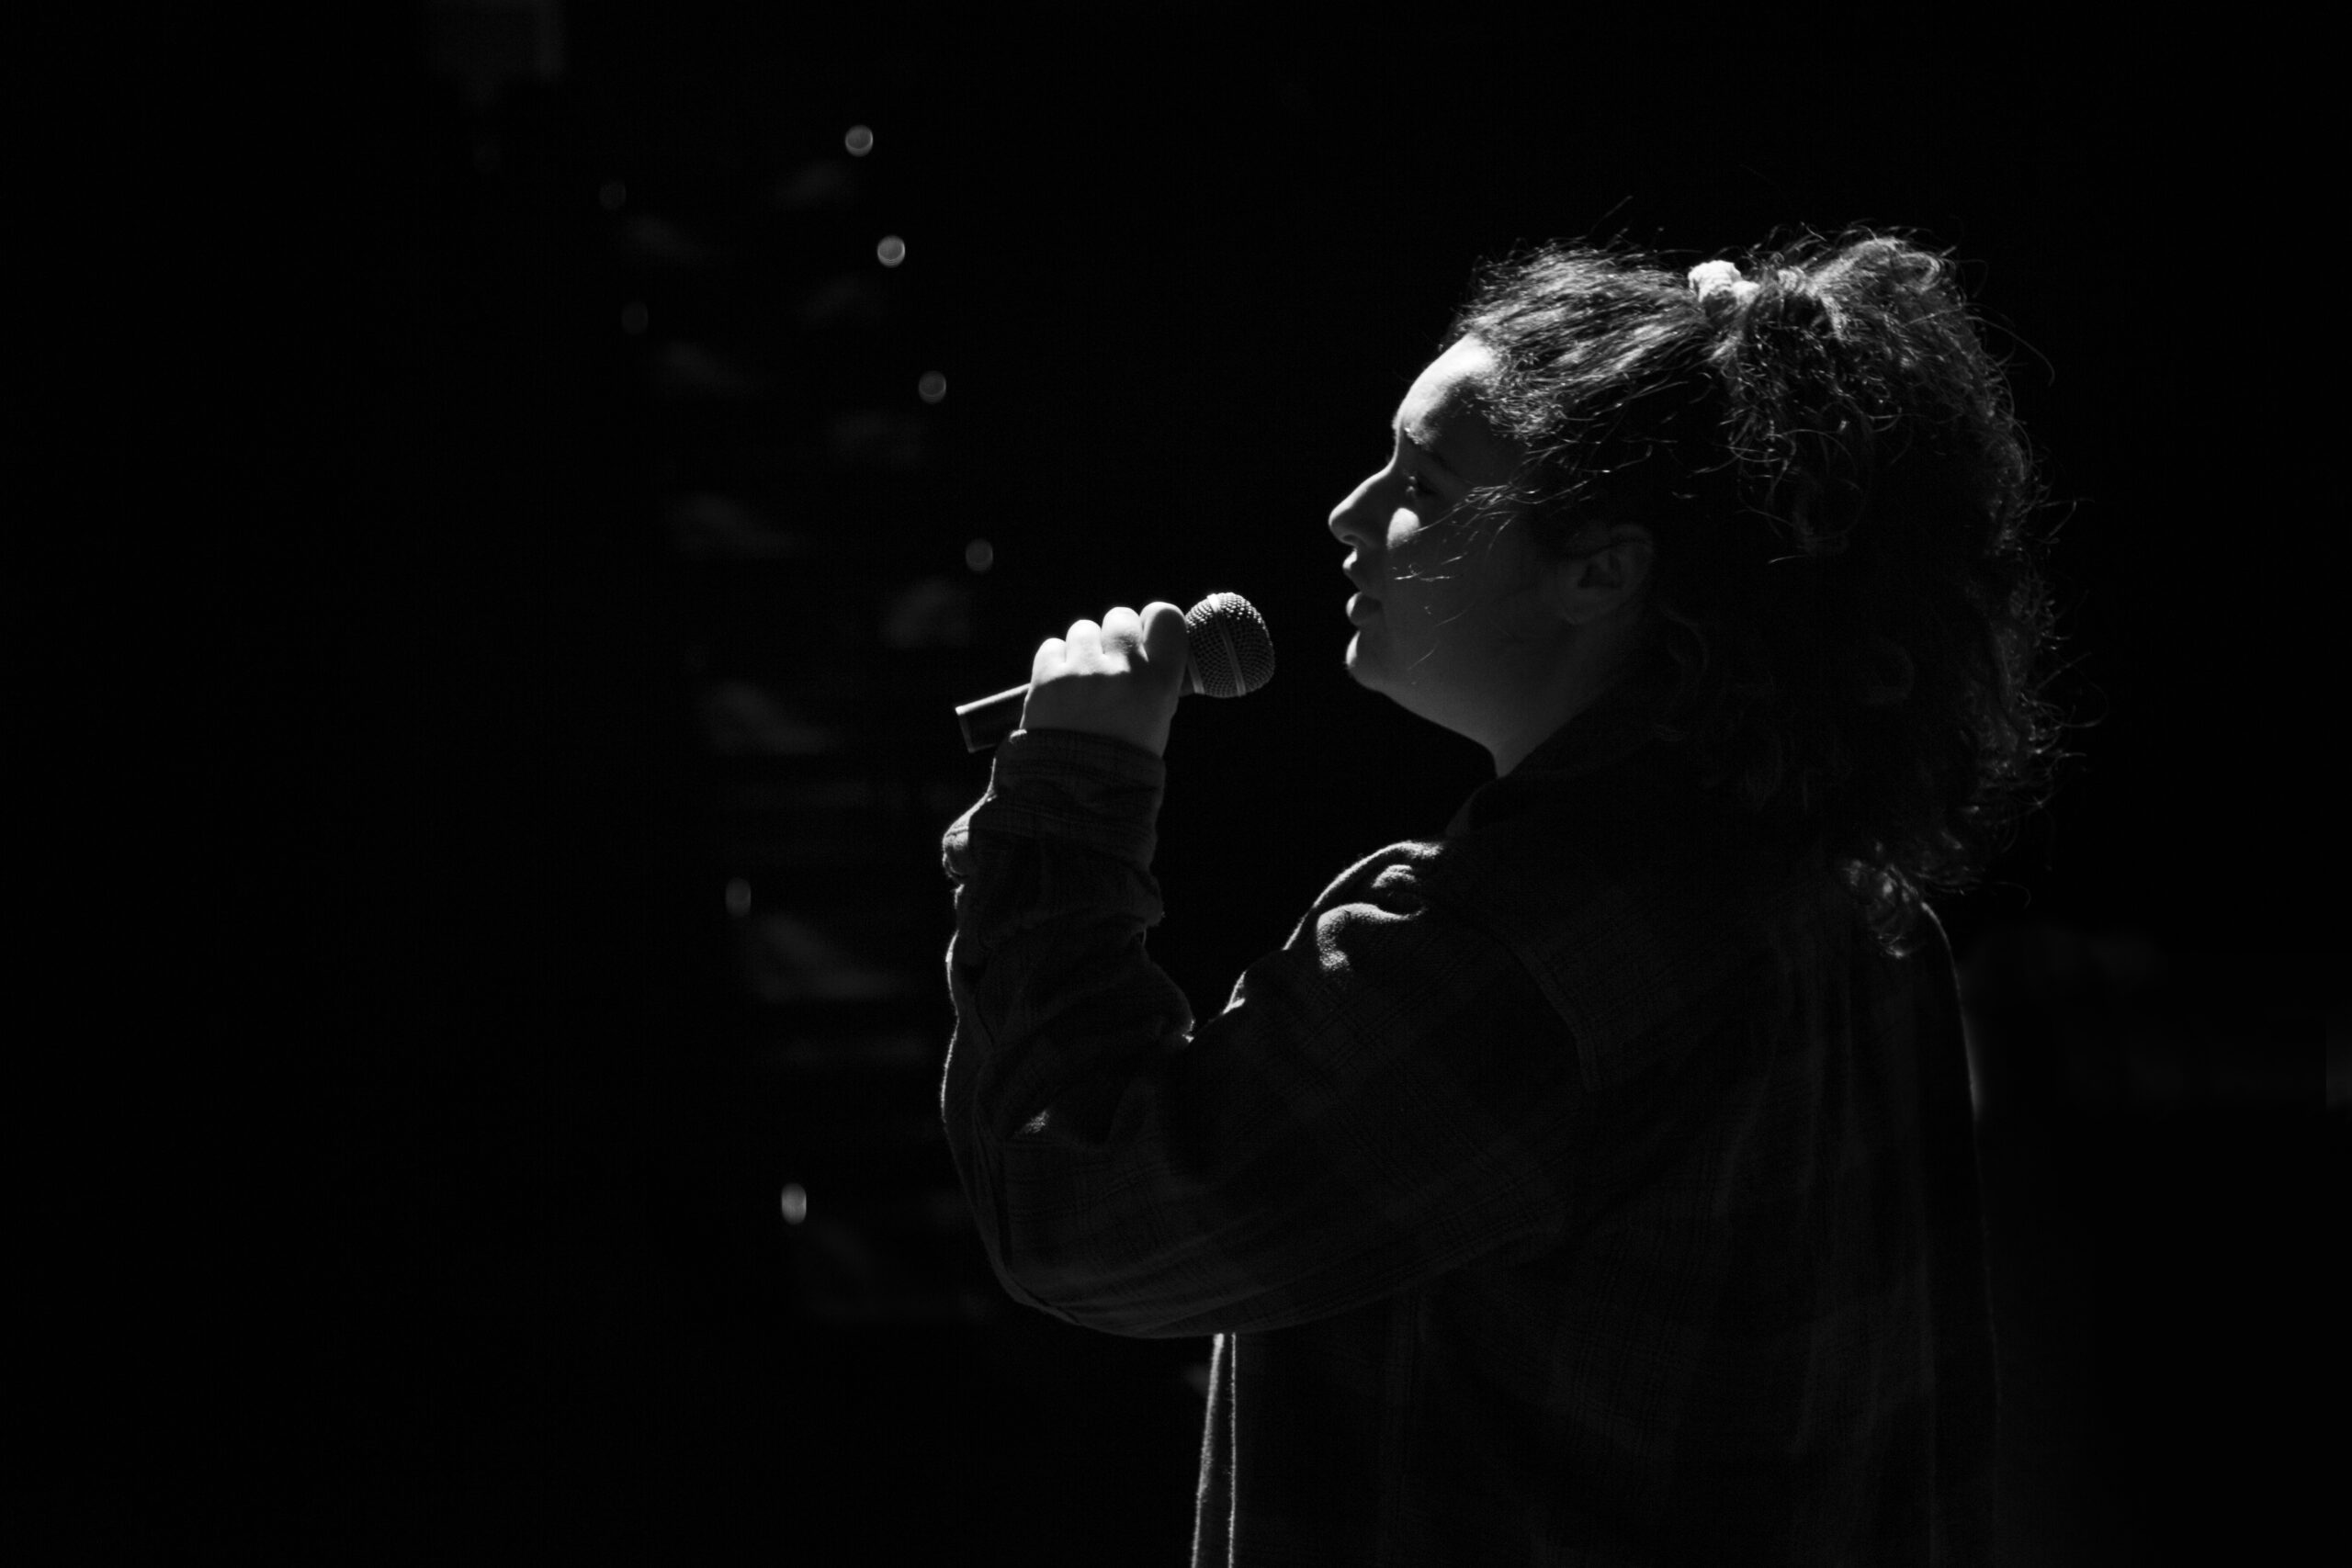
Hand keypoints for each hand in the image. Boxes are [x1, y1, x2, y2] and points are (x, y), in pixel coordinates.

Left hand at [1020, 601, 1187, 755]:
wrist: (1077, 792)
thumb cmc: (1122, 758)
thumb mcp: (1157, 719)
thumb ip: (1153, 677)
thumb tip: (1142, 643)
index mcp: (1160, 682)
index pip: (1165, 616)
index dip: (1152, 620)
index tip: (1144, 633)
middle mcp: (1124, 670)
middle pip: (1120, 616)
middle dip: (1113, 635)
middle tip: (1107, 663)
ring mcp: (1084, 672)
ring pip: (1083, 629)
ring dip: (1081, 650)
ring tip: (1081, 684)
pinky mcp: (1048, 678)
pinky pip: (1052, 646)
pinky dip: (1055, 662)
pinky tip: (1060, 689)